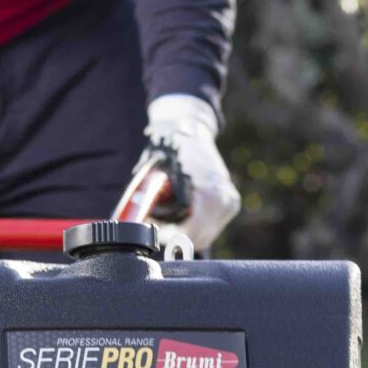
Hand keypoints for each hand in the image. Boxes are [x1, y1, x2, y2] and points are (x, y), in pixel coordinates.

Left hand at [142, 95, 241, 250]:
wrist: (190, 129)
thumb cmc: (171, 150)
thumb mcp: (155, 176)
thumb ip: (150, 202)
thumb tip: (136, 224)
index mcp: (210, 194)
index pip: (191, 233)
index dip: (169, 236)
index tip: (155, 230)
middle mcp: (224, 200)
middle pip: (198, 238)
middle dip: (175, 236)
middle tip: (157, 224)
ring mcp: (230, 202)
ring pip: (205, 235)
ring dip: (185, 231)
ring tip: (168, 216)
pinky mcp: (231, 203)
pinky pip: (210, 226)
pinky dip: (195, 224)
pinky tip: (184, 211)